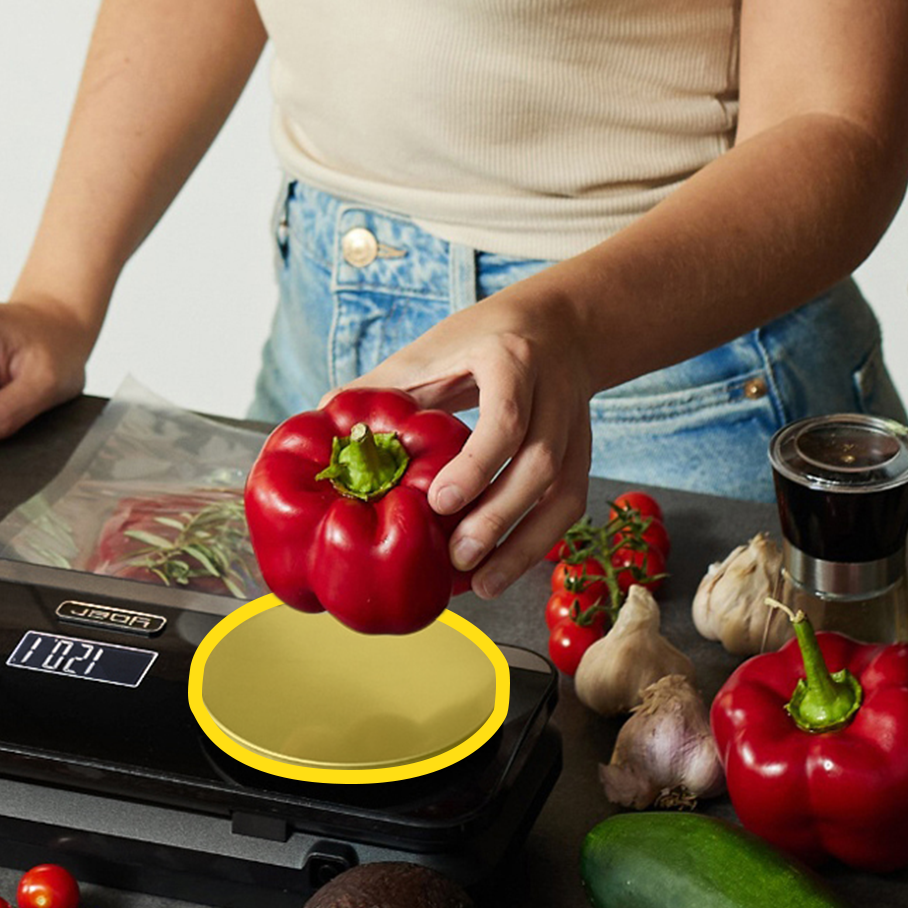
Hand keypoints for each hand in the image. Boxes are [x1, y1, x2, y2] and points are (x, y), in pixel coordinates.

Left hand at [348, 285, 593, 598]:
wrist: (558, 324)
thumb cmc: (483, 338)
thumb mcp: (433, 348)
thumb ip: (383, 386)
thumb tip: (324, 419)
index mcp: (510, 360)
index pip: (505, 418)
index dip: (475, 464)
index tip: (437, 501)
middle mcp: (553, 394)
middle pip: (540, 463)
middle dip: (498, 516)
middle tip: (455, 557)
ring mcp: (575, 427)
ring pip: (563, 493)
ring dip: (523, 545)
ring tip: (481, 583)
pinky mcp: (583, 454)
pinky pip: (570, 506)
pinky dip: (538, 543)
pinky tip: (502, 571)